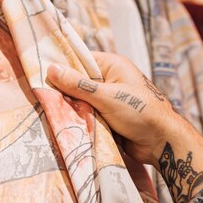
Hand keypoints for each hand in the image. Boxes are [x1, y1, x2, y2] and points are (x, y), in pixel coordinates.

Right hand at [47, 51, 179, 165]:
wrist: (161, 142)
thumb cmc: (140, 112)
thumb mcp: (106, 96)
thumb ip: (78, 84)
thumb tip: (51, 69)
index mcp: (112, 65)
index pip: (80, 60)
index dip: (62, 68)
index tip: (40, 75)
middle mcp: (110, 80)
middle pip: (78, 82)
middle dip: (64, 92)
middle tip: (43, 97)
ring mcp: (109, 99)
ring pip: (81, 101)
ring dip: (71, 109)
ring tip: (50, 112)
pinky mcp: (108, 117)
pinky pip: (87, 115)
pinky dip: (79, 120)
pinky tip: (64, 124)